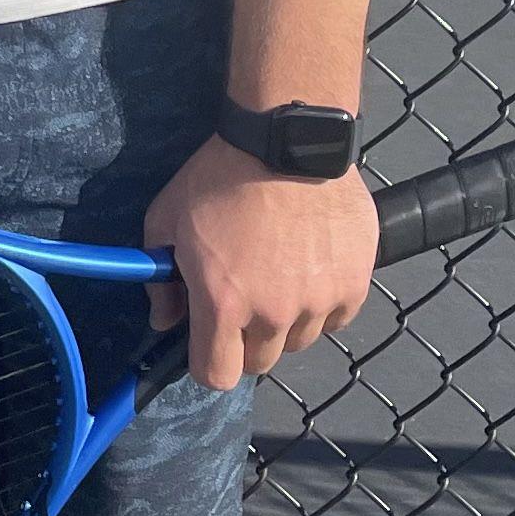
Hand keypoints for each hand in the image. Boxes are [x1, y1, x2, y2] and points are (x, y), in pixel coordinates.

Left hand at [142, 133, 377, 391]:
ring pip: (299, 340)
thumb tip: (164, 320)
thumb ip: (160, 281)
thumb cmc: (220, 176)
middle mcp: (274, 314)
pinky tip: (310, 267)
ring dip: (286, 321)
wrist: (286, 139)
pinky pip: (336, 318)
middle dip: (246, 339)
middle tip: (244, 297)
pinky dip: (322, 303)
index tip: (208, 340)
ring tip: (279, 274)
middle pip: (259, 361)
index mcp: (223, 304)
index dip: (208, 362)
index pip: (216, 376)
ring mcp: (319, 301)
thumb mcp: (167, 220)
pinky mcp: (355, 284)